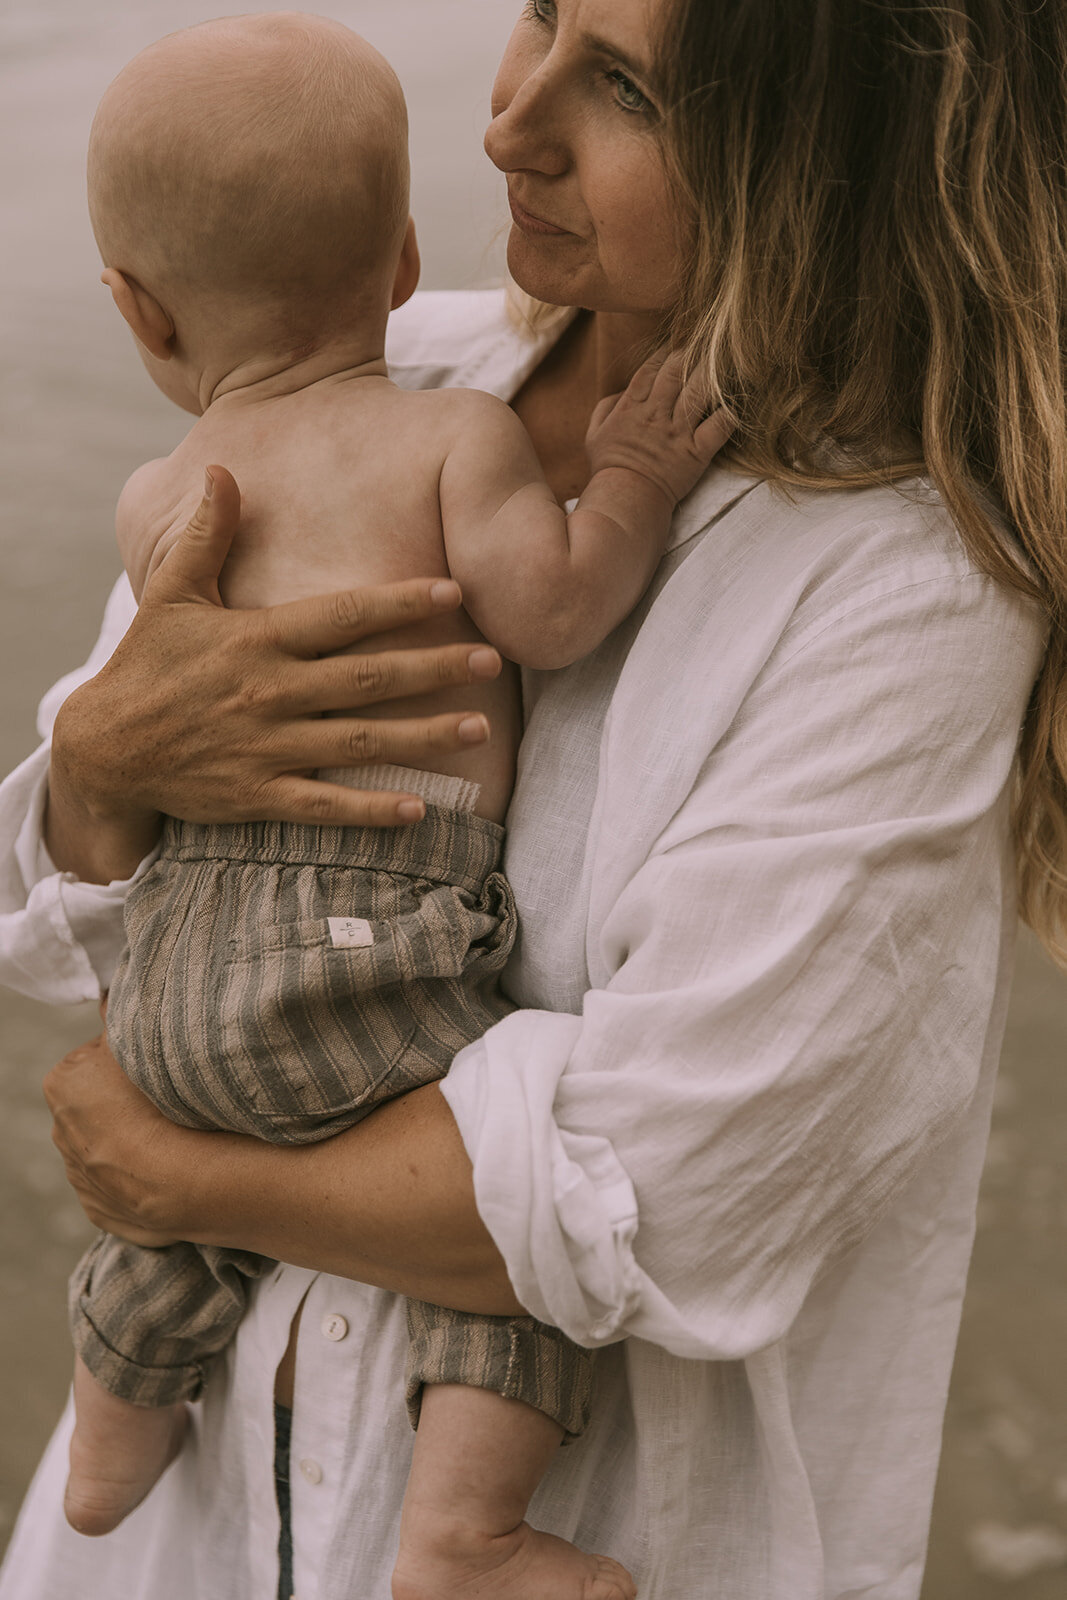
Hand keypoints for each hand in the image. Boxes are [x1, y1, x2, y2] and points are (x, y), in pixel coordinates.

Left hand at [44, 1029, 197, 1246]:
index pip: (99, 1057)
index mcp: (62, 1084)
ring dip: (135, 1138)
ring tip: (171, 1135)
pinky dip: (141, 1175)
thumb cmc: (153, 1104)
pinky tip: (164, 1167)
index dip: (131, 1059)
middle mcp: (60, 1130)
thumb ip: (116, 1018)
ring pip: (112, 1144)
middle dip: (127, 1101)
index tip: (156, 1067)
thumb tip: (107, 997)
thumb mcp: (133, 1043)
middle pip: (101, 1103)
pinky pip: (122, 1183)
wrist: (171, 1179)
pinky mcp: (101, 1208)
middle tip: (166, 1100)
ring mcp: (79, 1175)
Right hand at [49, 465, 501, 858]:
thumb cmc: (146, 666)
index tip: (454, 592)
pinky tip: (419, 809)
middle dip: (435, 667)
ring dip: (423, 735)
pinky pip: (323, 806)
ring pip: (359, 742)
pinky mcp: (257, 795)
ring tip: (479, 728)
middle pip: (368, 677)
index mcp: (257, 639)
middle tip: (493, 661)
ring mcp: (265, 747)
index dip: (400, 603)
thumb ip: (206, 535)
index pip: (342, 615)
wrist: (103, 747)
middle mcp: (269, 691)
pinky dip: (370, 810)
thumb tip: (223, 469)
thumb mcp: (170, 593)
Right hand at [584, 350, 732, 507]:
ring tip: (722, 362)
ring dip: (712, 374)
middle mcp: (656, 415)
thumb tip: (623, 390)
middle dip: (690, 354)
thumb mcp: (594, 434)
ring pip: (699, 392)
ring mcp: (677, 434)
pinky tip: (734, 404)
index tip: (675, 345)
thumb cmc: (609, 468)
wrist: (625, 501)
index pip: (651, 368)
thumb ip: (606, 406)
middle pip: (676, 372)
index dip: (665, 352)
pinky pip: (719, 427)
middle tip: (703, 344)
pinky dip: (729, 413)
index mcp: (631, 407)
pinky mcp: (696, 453)